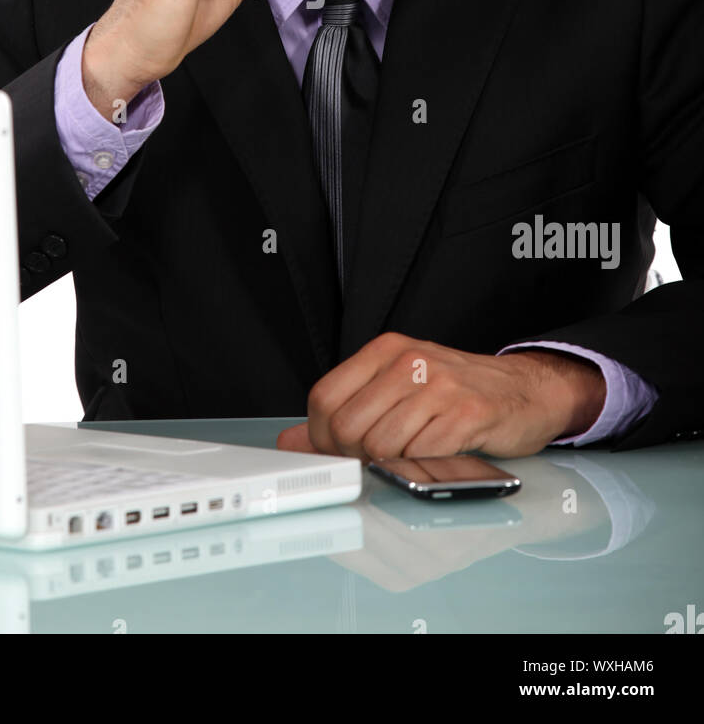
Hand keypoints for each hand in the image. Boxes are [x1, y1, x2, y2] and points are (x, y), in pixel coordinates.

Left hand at [276, 334, 606, 460]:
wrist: (526, 389)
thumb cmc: (459, 391)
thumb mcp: (397, 387)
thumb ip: (346, 410)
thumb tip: (292, 441)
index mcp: (385, 350)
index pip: (324, 397)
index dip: (321, 436)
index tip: (337, 451)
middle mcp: (409, 360)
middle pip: (347, 426)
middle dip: (352, 456)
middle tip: (374, 461)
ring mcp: (439, 384)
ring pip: (381, 444)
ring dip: (389, 464)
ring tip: (408, 457)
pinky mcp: (468, 412)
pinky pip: (421, 453)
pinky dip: (420, 466)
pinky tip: (433, 457)